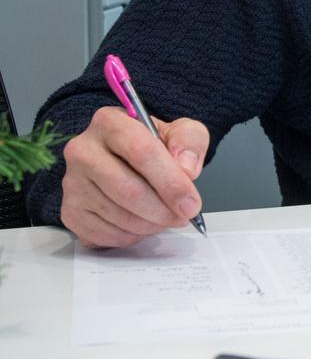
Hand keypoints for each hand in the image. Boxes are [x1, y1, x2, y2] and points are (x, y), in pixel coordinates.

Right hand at [60, 106, 208, 247]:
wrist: (125, 159)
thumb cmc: (152, 145)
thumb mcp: (181, 131)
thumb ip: (190, 142)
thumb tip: (186, 169)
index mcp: (110, 122)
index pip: (141, 152)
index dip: (170, 182)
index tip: (191, 203)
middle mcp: (83, 150)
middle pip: (128, 189)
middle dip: (163, 210)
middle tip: (183, 216)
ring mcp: (73, 182)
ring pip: (119, 216)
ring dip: (151, 224)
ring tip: (166, 216)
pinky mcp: (71, 211)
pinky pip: (107, 234)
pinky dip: (133, 236)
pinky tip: (143, 223)